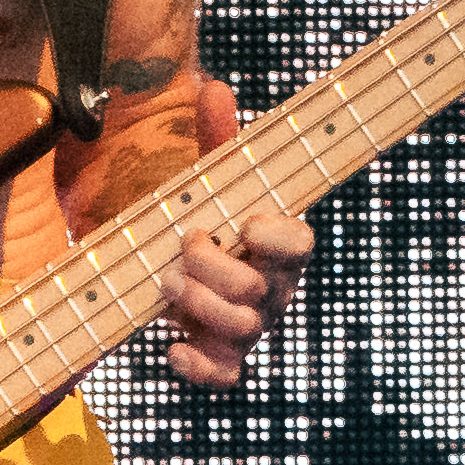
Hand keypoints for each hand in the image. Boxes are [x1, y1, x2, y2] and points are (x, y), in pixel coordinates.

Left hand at [150, 75, 312, 385]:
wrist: (173, 267)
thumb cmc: (204, 219)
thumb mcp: (207, 178)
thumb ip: (215, 139)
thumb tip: (213, 88)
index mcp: (280, 244)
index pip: (300, 246)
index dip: (276, 239)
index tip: (244, 223)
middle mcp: (274, 289)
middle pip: (259, 291)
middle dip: (212, 269)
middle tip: (182, 246)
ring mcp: (251, 326)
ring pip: (243, 330)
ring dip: (197, 304)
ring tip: (164, 281)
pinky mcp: (223, 357)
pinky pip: (224, 376)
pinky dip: (197, 364)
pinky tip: (171, 342)